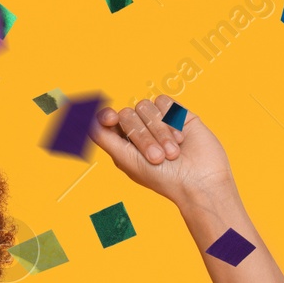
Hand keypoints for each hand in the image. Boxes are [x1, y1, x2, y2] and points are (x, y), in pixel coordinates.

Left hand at [89, 96, 235, 206]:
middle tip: (157, 158)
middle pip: (128, 114)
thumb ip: (104, 138)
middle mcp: (140, 131)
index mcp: (124, 143)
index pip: (108, 120)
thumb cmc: (162, 179)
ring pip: (145, 106)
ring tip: (172, 153)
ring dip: (158, 131)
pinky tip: (181, 138)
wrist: (199, 181)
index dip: (106, 116)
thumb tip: (84, 119)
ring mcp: (159, 121)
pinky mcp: (178, 114)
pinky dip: (171, 120)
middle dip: (142, 137)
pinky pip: (164, 102)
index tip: (111, 118)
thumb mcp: (126, 160)